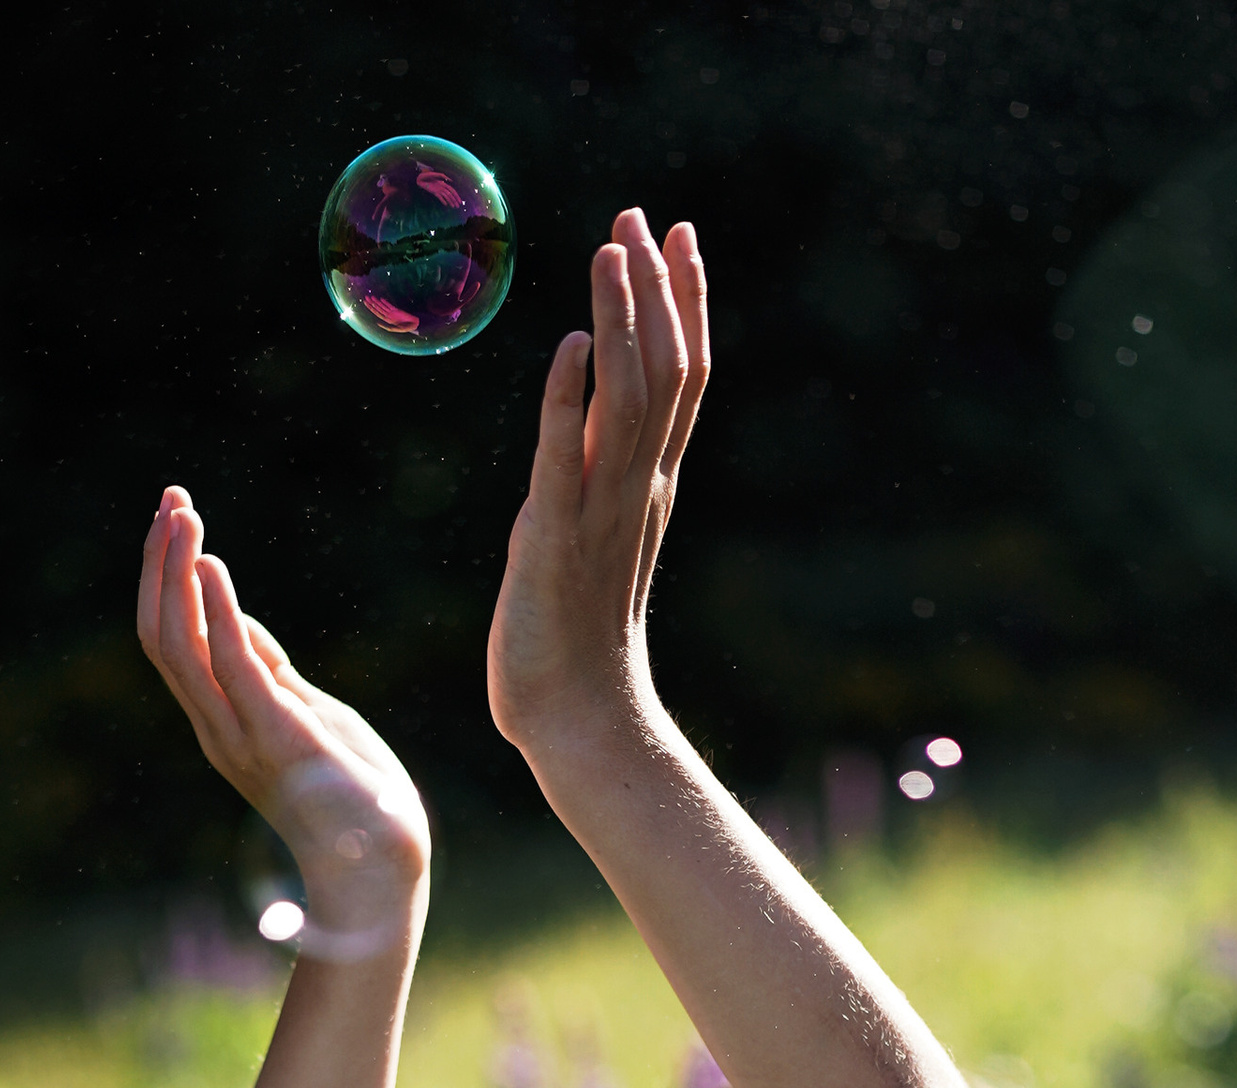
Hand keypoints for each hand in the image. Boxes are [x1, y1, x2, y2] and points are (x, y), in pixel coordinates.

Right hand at [138, 488, 429, 940]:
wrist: (382, 872)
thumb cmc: (356, 802)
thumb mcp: (310, 718)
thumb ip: (272, 674)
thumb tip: (236, 622)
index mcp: (224, 724)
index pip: (175, 642)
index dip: (168, 580)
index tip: (177, 520)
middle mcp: (218, 729)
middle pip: (163, 637)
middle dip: (161, 565)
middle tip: (170, 501)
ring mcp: (242, 736)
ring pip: (180, 645)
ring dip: (176, 574)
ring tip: (180, 516)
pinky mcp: (278, 737)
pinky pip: (233, 665)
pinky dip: (217, 611)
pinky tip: (211, 566)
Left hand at [488, 210, 707, 769]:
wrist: (580, 724)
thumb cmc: (577, 640)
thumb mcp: (589, 534)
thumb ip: (591, 472)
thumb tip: (584, 403)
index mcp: (648, 485)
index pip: (682, 377)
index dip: (685, 302)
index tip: (679, 233)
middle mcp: (635, 490)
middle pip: (664, 372)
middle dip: (656, 289)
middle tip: (642, 214)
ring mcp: (598, 514)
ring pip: (628, 402)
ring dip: (623, 323)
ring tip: (611, 250)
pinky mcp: (551, 543)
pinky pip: (563, 464)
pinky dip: (568, 404)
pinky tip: (571, 348)